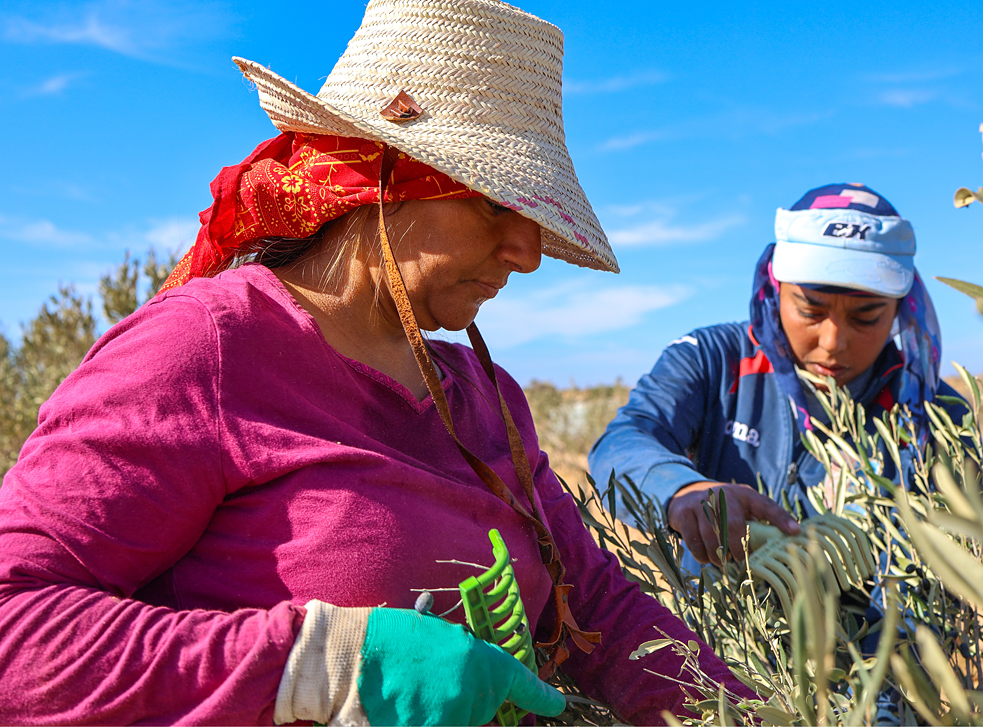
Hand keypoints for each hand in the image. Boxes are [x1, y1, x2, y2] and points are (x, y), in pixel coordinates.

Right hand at [359, 607, 564, 725]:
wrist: (343, 659)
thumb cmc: (383, 639)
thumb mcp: (432, 635)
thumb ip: (460, 661)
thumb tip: (470, 679)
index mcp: (476, 661)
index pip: (518, 682)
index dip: (539, 695)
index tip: (555, 704)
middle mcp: (468, 695)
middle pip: (477, 710)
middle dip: (460, 701)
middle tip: (428, 683)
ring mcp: (446, 722)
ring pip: (455, 722)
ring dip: (437, 714)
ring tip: (405, 695)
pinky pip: (435, 726)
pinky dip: (420, 720)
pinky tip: (401, 710)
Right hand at [666, 482, 799, 565]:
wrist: (684, 495)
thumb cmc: (721, 508)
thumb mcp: (740, 508)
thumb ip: (756, 522)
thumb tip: (780, 543)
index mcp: (743, 494)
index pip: (765, 505)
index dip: (781, 518)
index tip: (795, 532)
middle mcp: (722, 495)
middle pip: (733, 525)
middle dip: (737, 548)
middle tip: (739, 559)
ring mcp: (700, 503)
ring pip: (712, 536)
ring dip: (718, 555)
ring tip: (721, 561)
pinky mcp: (683, 513)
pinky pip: (694, 541)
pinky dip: (702, 555)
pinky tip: (706, 557)